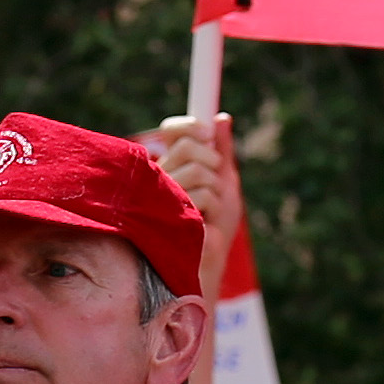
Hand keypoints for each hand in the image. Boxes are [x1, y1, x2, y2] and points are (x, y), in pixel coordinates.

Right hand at [140, 113, 244, 294]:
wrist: (207, 265)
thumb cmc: (214, 230)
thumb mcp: (224, 184)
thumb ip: (221, 151)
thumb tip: (222, 118)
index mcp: (171, 167)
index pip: (172, 131)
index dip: (189, 125)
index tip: (208, 132)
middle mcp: (159, 178)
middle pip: (187, 146)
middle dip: (213, 161)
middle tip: (216, 183)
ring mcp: (160, 196)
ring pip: (199, 170)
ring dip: (217, 192)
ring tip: (210, 213)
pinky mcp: (167, 215)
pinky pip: (203, 195)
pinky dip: (215, 209)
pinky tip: (205, 226)